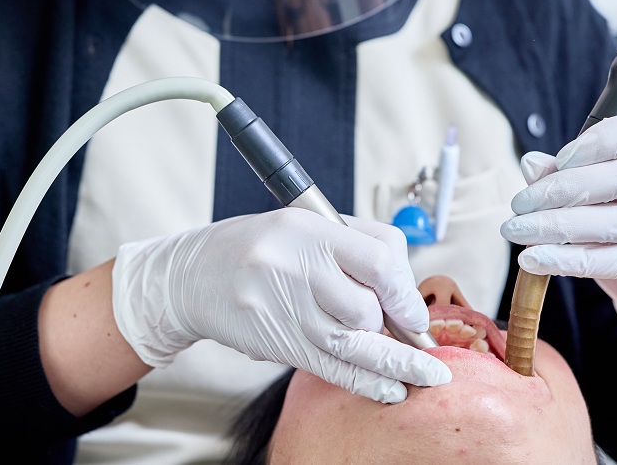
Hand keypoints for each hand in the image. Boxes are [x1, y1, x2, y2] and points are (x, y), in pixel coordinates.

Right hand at [112, 208, 450, 402]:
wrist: (192, 277)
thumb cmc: (255, 249)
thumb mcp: (301, 227)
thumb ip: (353, 250)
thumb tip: (403, 297)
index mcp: (306, 228)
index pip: (378, 257)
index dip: (406, 290)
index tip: (415, 311)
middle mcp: (293, 266)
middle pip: (366, 307)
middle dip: (393, 325)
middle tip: (408, 334)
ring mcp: (282, 307)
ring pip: (353, 344)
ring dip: (395, 363)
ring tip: (424, 373)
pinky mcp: (276, 342)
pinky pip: (331, 367)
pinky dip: (367, 382)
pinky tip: (392, 389)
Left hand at [500, 111, 616, 333]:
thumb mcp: (601, 179)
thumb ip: (565, 168)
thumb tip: (530, 162)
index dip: (599, 142)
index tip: (562, 159)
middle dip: (557, 191)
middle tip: (519, 203)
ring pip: (608, 224)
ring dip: (551, 227)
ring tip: (515, 230)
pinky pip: (601, 261)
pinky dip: (560, 259)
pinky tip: (531, 258)